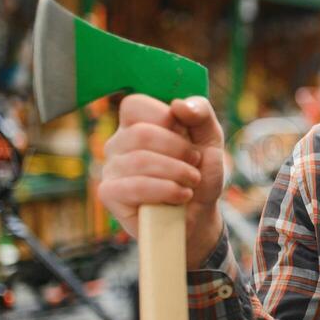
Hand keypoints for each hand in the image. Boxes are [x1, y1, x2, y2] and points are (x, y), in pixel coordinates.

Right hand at [99, 94, 226, 267]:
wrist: (199, 214)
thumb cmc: (200, 173)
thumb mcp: (210, 138)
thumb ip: (200, 113)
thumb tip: (178, 105)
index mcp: (137, 123)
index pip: (134, 104)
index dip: (166, 118)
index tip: (187, 136)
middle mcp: (118, 143)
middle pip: (141, 133)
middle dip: (179, 150)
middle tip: (195, 164)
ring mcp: (110, 168)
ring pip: (139, 160)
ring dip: (177, 172)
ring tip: (191, 182)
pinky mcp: (110, 194)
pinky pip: (133, 186)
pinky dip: (166, 190)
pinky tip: (180, 196)